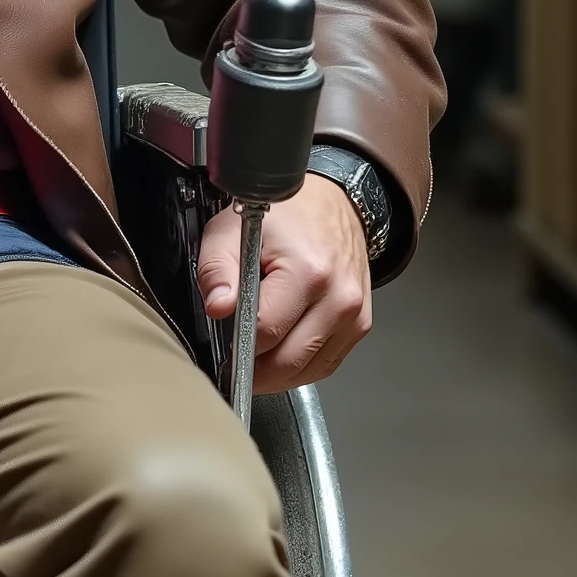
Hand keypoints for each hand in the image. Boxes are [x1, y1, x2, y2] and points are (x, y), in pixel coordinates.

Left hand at [196, 173, 370, 392]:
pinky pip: (325, 364)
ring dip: (278, 373)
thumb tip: (218, 308)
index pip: (265, 334)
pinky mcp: (360, 325)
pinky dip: (300, 365)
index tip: (224, 344)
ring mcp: (355, 315)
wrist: (334, 203)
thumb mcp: (232, 230)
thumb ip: (217, 270)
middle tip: (234, 359)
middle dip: (255, 369)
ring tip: (257, 353)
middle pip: (289, 363)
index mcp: (309, 273)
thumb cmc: (285, 216)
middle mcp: (340, 299)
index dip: (237, 345)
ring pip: (307, 371)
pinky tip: (282, 350)